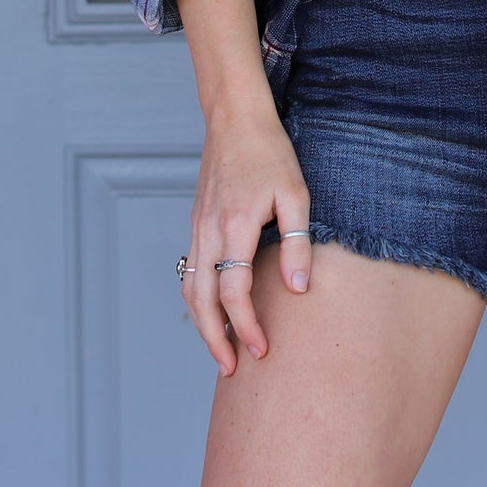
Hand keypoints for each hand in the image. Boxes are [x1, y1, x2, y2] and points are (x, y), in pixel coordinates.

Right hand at [178, 102, 312, 377]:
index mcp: (235, 226)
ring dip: (202, 323)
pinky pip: (190, 269)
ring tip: (221, 349)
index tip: (261, 350)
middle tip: (232, 368)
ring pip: (189, 288)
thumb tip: (297, 290)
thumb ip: (297, 243)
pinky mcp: (196, 222)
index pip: (233, 292)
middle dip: (215, 339)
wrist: (234, 118)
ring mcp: (198, 227)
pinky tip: (214, 310)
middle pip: (201, 301)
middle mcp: (209, 231)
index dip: (247, 326)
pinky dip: (197, 298)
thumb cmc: (270, 152)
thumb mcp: (296, 194)